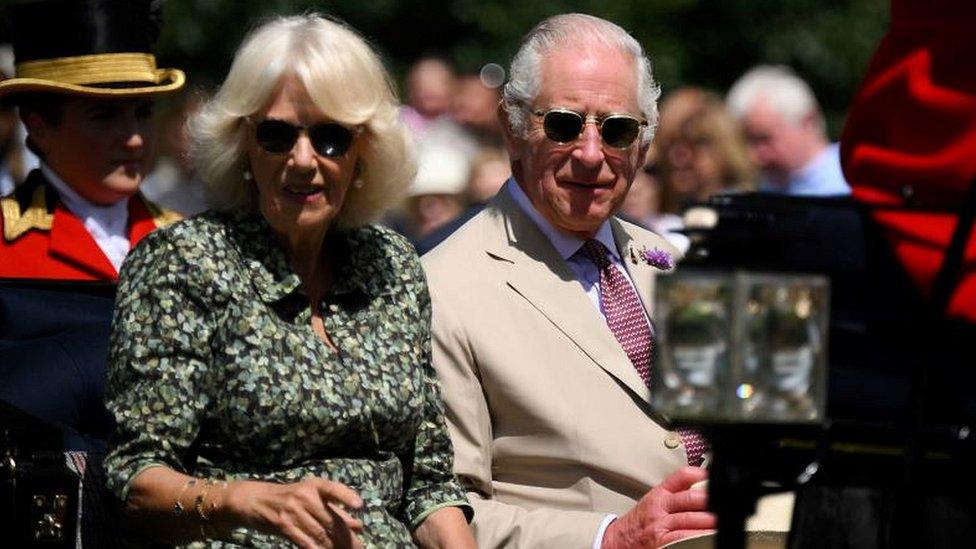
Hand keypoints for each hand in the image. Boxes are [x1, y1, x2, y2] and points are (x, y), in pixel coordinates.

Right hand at [223, 477, 365, 548]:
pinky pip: (304, 541)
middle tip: (360, 548)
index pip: (333, 489)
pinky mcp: (283, 525)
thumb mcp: (310, 499)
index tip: (359, 506)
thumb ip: (334, 510)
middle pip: (331, 520)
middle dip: (347, 538)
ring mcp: (293, 511)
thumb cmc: (288, 498)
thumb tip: (358, 526)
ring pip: (320, 533)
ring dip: (335, 547)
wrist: (254, 500)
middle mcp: (305, 496)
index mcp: (315, 486)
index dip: (346, 496)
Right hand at [601, 466, 714, 548]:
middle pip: (689, 498)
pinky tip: (707, 536)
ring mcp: (660, 525)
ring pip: (689, 519)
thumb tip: (701, 488)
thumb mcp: (653, 501)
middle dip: (709, 500)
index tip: (714, 478)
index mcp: (659, 494)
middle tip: (725, 502)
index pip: (681, 477)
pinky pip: (683, 538)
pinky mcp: (662, 542)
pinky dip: (697, 537)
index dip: (700, 474)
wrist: (616, 541)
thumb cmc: (638, 523)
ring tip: (721, 520)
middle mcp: (659, 507)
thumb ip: (674, 494)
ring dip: (708, 520)